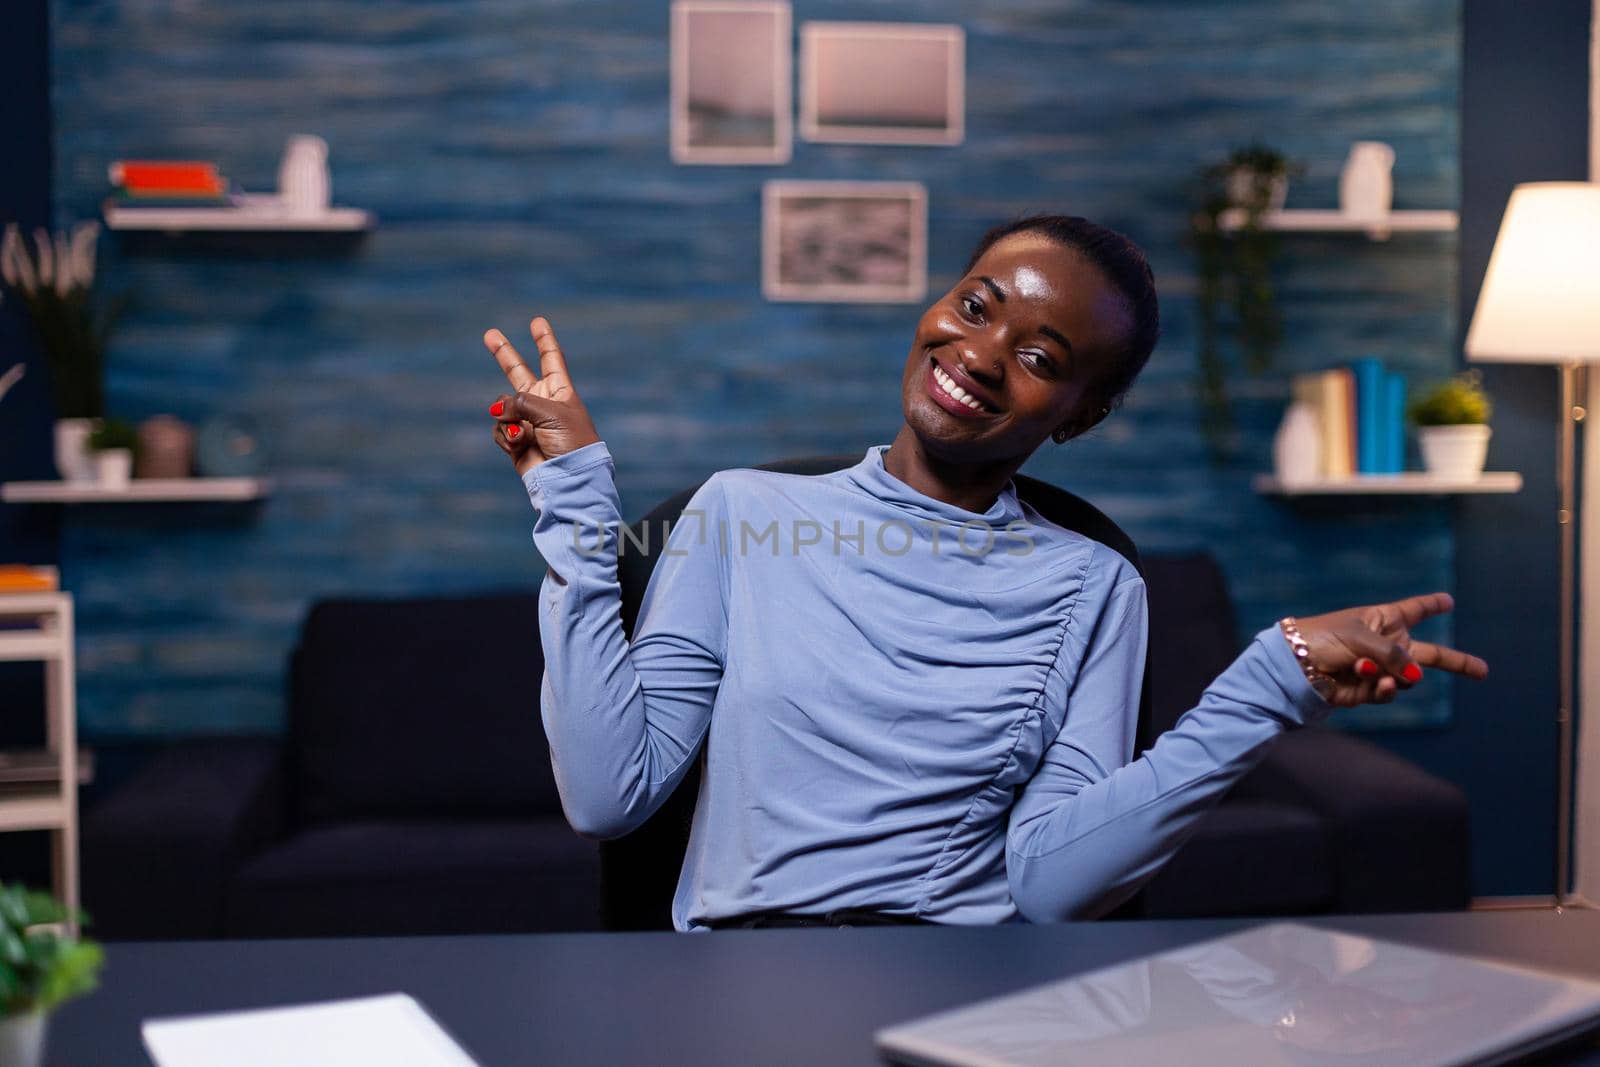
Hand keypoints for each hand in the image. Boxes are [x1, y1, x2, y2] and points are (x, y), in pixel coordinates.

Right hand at [483, 316, 600, 476]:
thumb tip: (497, 411)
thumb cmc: (570, 442)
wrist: (567, 478)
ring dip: (507, 418)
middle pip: (518, 372)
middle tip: (489, 334)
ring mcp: (527, 421)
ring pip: (502, 407)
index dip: (544, 340)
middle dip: (504, 354)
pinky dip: (505, 436)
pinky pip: (500, 428)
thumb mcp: (550, 412)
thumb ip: (520, 401)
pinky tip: (517, 446)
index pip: (551, 359)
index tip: (537, 322)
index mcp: (559, 391)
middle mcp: (542, 403)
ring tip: (522, 434)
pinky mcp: (515, 440)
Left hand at [1291, 592, 1488, 707]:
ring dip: (1393, 676)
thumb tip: (1416, 678)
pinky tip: (1373, 682)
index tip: (1447, 600)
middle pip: (1429, 655)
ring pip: (1407, 680)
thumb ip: (1393, 655)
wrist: (1293, 666)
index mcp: (1382, 620)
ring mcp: (1379, 669)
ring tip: (1367, 669)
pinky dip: (1383, 689)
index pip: (1414, 611)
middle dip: (1457, 663)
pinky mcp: (1368, 690)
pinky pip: (1389, 692)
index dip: (1430, 605)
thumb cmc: (1323, 639)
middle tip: (1483, 670)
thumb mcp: (1360, 637)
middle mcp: (1385, 645)